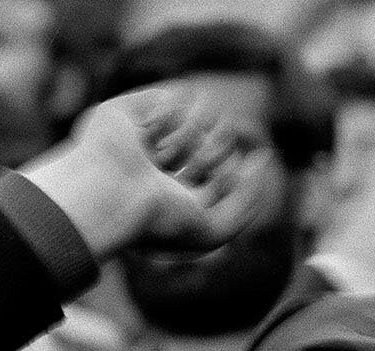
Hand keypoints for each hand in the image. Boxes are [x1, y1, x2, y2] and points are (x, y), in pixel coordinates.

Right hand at [20, 89, 276, 259]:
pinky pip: (183, 97)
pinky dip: (172, 120)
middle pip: (224, 139)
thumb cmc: (159, 220)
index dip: (225, 178)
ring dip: (190, 141)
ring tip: (161, 158)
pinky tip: (147, 138)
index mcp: (184, 187)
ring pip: (208, 116)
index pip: (229, 168)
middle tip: (181, 173)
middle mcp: (170, 159)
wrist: (111, 197)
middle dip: (210, 157)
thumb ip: (248, 202)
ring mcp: (154, 131)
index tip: (203, 192)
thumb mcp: (217, 229)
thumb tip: (263, 157)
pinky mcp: (140, 105)